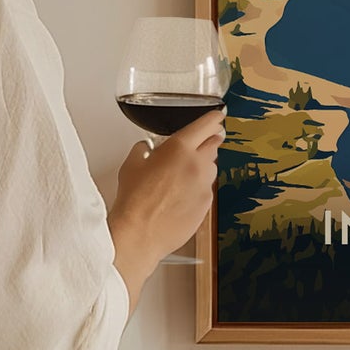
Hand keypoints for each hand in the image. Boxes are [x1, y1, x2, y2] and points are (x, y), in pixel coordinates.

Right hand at [108, 108, 225, 308]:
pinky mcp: (206, 205)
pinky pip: (206, 189)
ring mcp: (205, 186)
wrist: (140, 233)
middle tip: (202, 142)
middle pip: (214, 144)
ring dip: (202, 166)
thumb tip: (147, 148)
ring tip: (183, 174)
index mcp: (180, 148)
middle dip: (209, 141)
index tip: (218, 116)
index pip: (206, 125)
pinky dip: (198, 188)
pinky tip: (181, 195)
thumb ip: (144, 150)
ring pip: (211, 168)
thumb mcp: (132, 164)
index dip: (214, 118)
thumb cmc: (134, 199)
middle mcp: (198, 164)